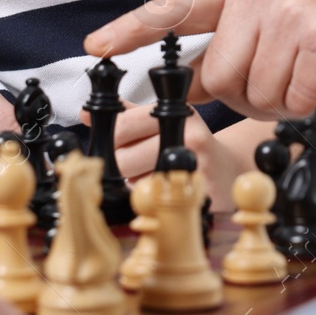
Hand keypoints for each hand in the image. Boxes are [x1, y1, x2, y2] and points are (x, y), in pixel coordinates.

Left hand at [80, 99, 249, 207]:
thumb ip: (126, 116)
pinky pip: (155, 202)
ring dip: (137, 184)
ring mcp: (195, 165)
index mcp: (176, 112)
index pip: (121, 126)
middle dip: (122, 167)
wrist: (229, 171)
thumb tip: (86, 113)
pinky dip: (152, 200)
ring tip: (156, 175)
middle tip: (139, 164)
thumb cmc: (190, 145)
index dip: (111, 141)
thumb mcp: (163, 122)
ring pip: (134, 183)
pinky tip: (165, 190)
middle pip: (122, 159)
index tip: (117, 146)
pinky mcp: (198, 194)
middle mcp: (187, 135)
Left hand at [84, 0, 315, 118]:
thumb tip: (190, 86)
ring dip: (288, 103)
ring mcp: (290, 13)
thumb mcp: (276, 25)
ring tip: (315, 76)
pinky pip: (295, 101)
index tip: (95, 49)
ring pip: (257, 96)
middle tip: (290, 80)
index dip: (133, 30)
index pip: (178, 7)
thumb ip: (233, 48)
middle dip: (252, 97)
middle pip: (221, 78)